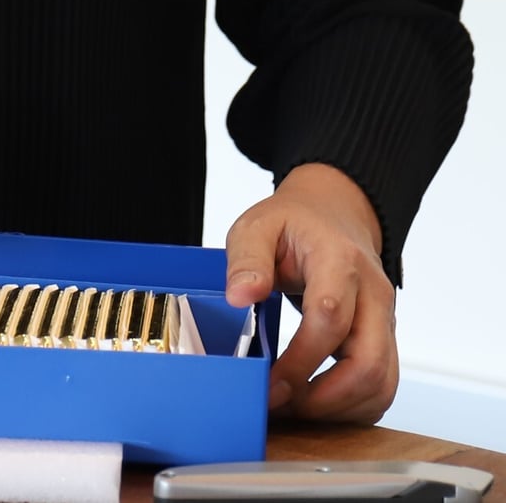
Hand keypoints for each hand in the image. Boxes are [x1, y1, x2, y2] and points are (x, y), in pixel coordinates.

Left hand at [224, 163, 397, 422]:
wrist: (335, 214)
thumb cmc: (294, 224)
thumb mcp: (258, 227)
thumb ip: (247, 259)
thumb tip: (240, 297)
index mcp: (339, 262)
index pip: (330, 318)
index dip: (300, 361)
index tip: (268, 384)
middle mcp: (373, 294)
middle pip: (367, 362)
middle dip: (322, 398)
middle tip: (279, 406)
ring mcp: (384, 319)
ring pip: (381, 382)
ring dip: (338, 409)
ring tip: (292, 409)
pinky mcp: (383, 338)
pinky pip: (382, 385)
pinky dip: (352, 407)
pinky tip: (315, 406)